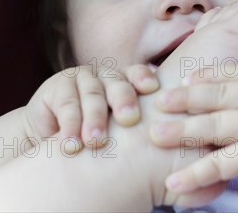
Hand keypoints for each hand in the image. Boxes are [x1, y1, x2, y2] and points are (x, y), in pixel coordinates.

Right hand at [24, 64, 158, 149]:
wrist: (50, 149)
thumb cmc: (94, 149)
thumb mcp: (121, 141)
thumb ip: (147, 139)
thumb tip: (187, 162)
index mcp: (124, 84)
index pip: (138, 74)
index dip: (144, 79)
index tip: (152, 89)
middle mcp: (103, 77)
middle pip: (117, 82)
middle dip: (124, 99)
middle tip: (129, 119)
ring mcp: (79, 79)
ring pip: (92, 93)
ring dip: (95, 118)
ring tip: (95, 142)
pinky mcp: (55, 86)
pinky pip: (66, 103)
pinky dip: (70, 125)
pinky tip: (72, 145)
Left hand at [150, 63, 237, 206]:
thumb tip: (197, 81)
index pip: (235, 73)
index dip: (205, 76)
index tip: (180, 80)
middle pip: (221, 95)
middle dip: (186, 99)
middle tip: (159, 102)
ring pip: (216, 126)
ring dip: (182, 132)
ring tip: (156, 135)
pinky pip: (221, 164)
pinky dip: (195, 174)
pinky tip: (175, 181)